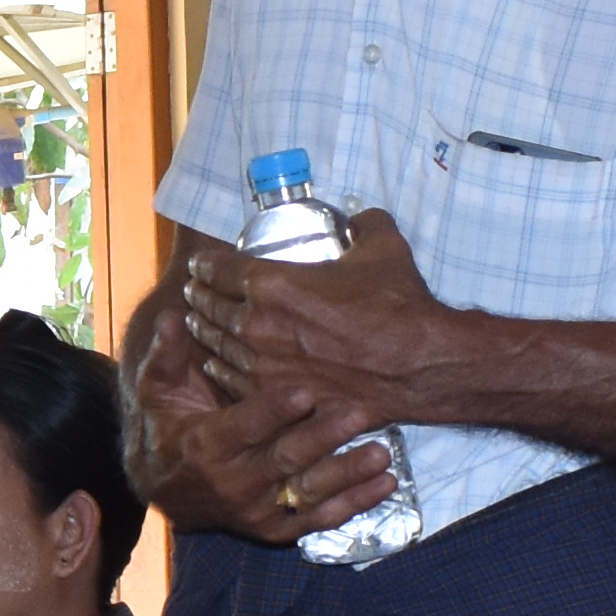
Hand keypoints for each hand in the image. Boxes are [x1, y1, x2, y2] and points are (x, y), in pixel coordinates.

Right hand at [130, 287, 402, 551]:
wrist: (165, 489)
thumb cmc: (168, 425)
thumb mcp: (158, 389)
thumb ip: (168, 354)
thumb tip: (171, 317)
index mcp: (206, 444)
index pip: (245, 426)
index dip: (275, 410)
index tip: (307, 390)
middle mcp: (233, 482)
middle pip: (284, 458)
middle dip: (323, 436)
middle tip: (359, 414)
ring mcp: (256, 509)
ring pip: (307, 492)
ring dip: (347, 474)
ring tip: (381, 455)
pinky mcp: (275, 527)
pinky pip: (317, 520)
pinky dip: (352, 505)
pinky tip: (384, 486)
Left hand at [180, 202, 442, 416]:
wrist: (419, 365)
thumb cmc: (399, 307)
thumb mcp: (382, 247)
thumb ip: (363, 225)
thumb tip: (358, 219)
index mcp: (273, 284)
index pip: (219, 269)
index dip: (206, 264)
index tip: (202, 264)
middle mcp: (258, 325)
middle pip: (210, 308)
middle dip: (200, 297)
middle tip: (196, 291)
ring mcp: (263, 365)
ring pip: (216, 344)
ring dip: (204, 331)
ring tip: (199, 323)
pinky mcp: (276, 396)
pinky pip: (232, 379)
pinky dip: (220, 367)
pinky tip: (216, 362)